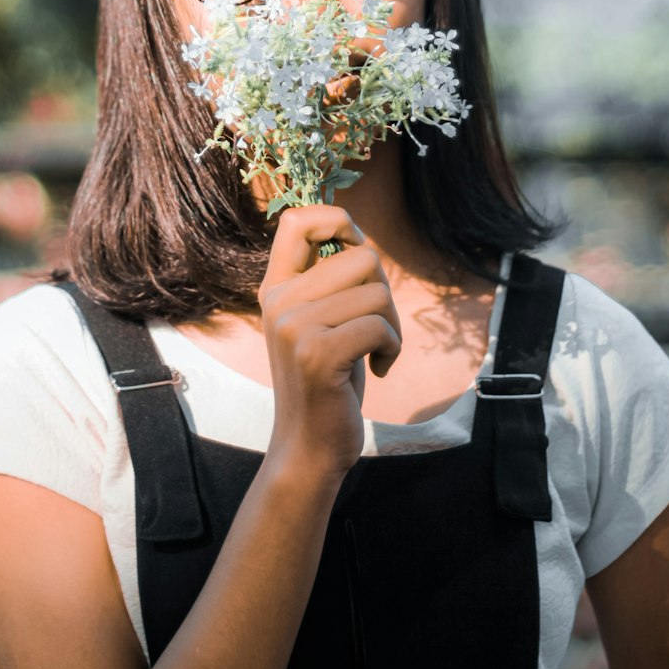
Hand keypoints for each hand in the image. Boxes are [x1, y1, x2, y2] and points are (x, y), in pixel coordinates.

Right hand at [258, 206, 401, 485]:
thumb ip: (326, 281)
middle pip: (361, 256)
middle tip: (376, 327)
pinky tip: (379, 368)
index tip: (355, 253)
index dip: (337, 221)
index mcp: (276, 288)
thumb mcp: (318, 321)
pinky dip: (393, 347)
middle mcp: (279, 301)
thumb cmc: (326, 381)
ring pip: (376, 292)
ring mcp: (294, 327)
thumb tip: (356, 233)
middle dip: (384, 290)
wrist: (308, 448)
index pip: (296, 220)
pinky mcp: (317, 354)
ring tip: (376, 351)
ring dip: (392, 324)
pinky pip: (379, 325)